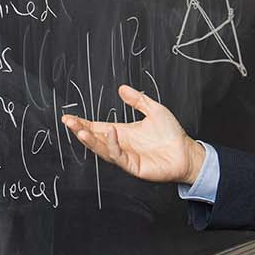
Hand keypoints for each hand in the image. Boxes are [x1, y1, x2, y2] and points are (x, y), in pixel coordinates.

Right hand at [60, 84, 205, 184]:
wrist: (186, 152)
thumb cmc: (172, 134)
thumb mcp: (154, 110)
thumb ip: (138, 100)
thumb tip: (122, 88)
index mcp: (122, 132)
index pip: (97, 127)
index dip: (82, 123)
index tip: (68, 117)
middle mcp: (121, 144)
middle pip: (95, 138)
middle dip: (80, 130)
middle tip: (69, 122)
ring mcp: (125, 156)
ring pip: (102, 149)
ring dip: (91, 140)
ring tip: (82, 130)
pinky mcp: (133, 165)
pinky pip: (118, 155)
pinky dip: (112, 145)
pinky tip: (110, 133)